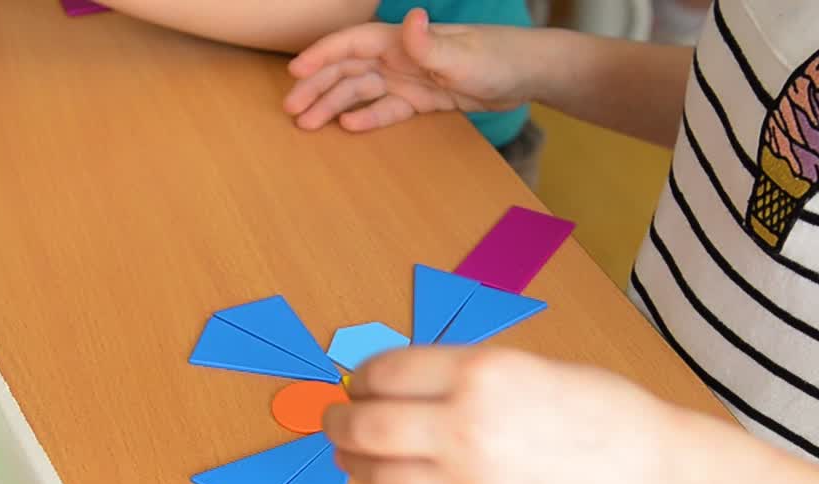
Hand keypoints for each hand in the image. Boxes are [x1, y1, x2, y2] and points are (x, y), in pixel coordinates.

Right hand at [284, 8, 531, 132]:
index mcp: (402, 40)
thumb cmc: (497, 56)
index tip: (295, 71)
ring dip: (334, 106)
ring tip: (308, 125)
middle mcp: (399, 57)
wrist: (526, 74)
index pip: (352, 44)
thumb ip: (432, 45)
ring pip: (361, 92)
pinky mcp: (421, 99)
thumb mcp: (464, 54)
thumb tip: (411, 20)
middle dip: (318, 87)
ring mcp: (408, 79)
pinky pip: (387, 109)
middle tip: (292, 110)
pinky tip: (348, 128)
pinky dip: (368, 118)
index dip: (321, 55)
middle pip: (348, 70)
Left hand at [323, 346, 685, 483]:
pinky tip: (394, 476)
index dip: (362, 378)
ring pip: (382, 475)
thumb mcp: (525, 368)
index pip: (388, 371)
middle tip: (333, 419)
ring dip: (353, 462)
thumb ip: (463, 378)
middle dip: (340, 421)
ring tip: (346, 454)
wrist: (644, 472)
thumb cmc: (595, 409)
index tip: (355, 382)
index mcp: (481, 370)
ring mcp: (470, 475)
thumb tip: (401, 384)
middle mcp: (467, 422)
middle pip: (370, 424)